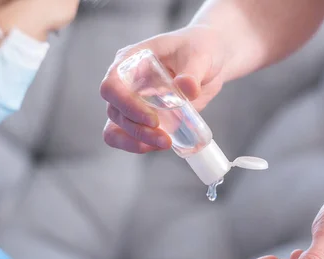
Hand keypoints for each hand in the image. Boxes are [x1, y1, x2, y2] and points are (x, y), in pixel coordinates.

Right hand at [100, 24, 227, 152]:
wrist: (210, 61)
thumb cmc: (200, 48)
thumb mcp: (200, 55)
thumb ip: (192, 72)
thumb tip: (186, 87)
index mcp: (132, 61)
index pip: (112, 85)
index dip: (127, 105)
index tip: (153, 119)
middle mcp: (126, 82)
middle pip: (115, 111)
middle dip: (137, 130)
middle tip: (165, 140)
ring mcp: (132, 101)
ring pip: (117, 127)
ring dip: (137, 141)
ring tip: (165, 143)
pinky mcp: (143, 117)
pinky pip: (128, 136)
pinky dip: (139, 145)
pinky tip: (161, 145)